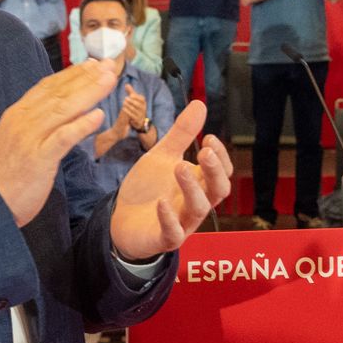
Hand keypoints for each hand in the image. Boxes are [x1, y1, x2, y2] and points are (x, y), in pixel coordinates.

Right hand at [0, 60, 119, 226]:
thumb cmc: (5, 175)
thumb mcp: (16, 141)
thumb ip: (36, 124)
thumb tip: (62, 112)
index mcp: (17, 115)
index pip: (47, 87)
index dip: (71, 75)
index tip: (92, 65)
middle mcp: (22, 121)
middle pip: (59, 93)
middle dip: (86, 77)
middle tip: (109, 65)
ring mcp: (30, 138)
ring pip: (63, 109)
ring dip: (89, 92)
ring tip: (110, 81)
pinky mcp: (39, 158)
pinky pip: (63, 137)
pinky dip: (81, 125)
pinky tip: (98, 116)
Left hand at [110, 102, 233, 259]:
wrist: (121, 220)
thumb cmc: (149, 188)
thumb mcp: (162, 156)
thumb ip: (181, 134)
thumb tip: (201, 103)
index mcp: (199, 183)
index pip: (222, 172)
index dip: (220, 157)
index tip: (209, 137)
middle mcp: (195, 203)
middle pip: (218, 191)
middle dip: (214, 171)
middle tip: (205, 151)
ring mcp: (182, 223)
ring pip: (198, 210)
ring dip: (192, 188)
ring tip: (179, 166)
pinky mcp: (164, 239)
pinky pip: (173, 233)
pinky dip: (169, 219)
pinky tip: (161, 203)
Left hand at [119, 83, 147, 131]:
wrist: (140, 121)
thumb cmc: (136, 108)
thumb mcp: (135, 100)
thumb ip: (131, 92)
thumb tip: (126, 84)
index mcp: (143, 103)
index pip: (141, 99)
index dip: (136, 97)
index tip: (130, 94)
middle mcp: (143, 108)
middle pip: (138, 104)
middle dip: (132, 101)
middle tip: (125, 98)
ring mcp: (141, 115)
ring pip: (135, 110)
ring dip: (129, 106)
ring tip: (123, 103)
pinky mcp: (138, 120)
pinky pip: (133, 116)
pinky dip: (128, 112)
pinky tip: (123, 109)